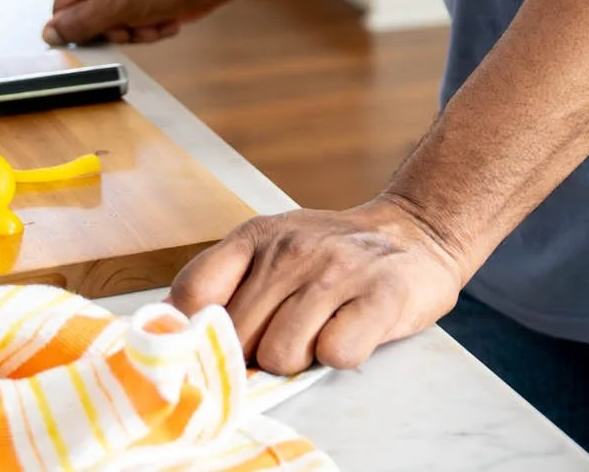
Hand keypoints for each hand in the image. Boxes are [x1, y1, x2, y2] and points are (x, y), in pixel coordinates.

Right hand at [42, 0, 228, 46]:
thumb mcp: (115, 7)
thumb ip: (79, 23)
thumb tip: (49, 34)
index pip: (63, 8)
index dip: (84, 26)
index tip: (107, 27)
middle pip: (88, 21)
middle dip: (117, 29)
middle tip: (136, 21)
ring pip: (111, 28)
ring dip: (136, 32)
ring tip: (154, 18)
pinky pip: (129, 26)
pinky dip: (148, 29)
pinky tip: (164, 19)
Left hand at [168, 199, 468, 373]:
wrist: (417, 231)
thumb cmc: (333, 256)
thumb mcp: (272, 248)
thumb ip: (224, 281)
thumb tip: (170, 334)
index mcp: (257, 236)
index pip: (192, 293)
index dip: (194, 331)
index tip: (211, 345)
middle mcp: (293, 248)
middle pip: (237, 338)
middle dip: (255, 352)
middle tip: (287, 334)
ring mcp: (338, 270)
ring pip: (282, 355)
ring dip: (300, 358)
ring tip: (322, 330)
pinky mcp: (380, 296)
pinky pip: (335, 354)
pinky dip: (340, 355)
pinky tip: (351, 330)